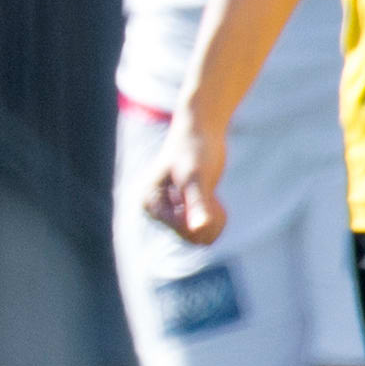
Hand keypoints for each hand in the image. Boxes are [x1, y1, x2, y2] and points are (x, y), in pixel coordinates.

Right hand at [143, 111, 228, 246]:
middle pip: (192, 237)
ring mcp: (168, 211)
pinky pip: (202, 228)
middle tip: (212, 194)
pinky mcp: (181, 208)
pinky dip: (213, 216)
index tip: (211, 196)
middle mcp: (155, 211)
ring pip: (200, 235)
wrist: (200, 127)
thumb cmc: (197, 149)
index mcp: (150, 205)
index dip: (205, 218)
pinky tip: (212, 197)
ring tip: (212, 194)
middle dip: (209, 218)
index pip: (185, 232)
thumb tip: (199, 229)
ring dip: (213, 217)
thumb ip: (198, 204)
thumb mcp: (198, 177)